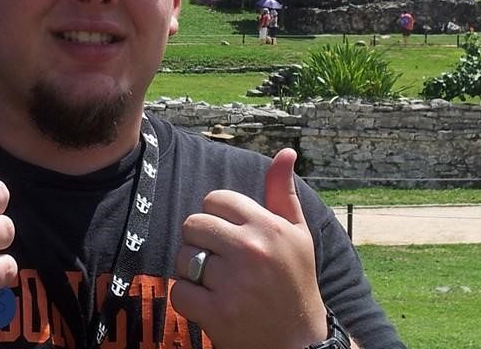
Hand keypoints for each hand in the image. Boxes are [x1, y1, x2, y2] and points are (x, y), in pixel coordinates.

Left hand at [170, 148, 327, 348]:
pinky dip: (189, 300)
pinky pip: (180, 291)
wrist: (300, 345)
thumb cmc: (295, 283)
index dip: (216, 216)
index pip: (216, 199)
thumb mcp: (298, 235)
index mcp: (268, 226)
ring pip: (184, 257)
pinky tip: (210, 305)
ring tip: (217, 284)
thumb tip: (286, 151)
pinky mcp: (218, 313)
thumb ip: (283, 192)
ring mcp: (233, 282)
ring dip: (193, 272)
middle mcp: (251, 249)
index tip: (228, 235)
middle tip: (219, 261)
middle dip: (200, 242)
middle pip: (194, 224)